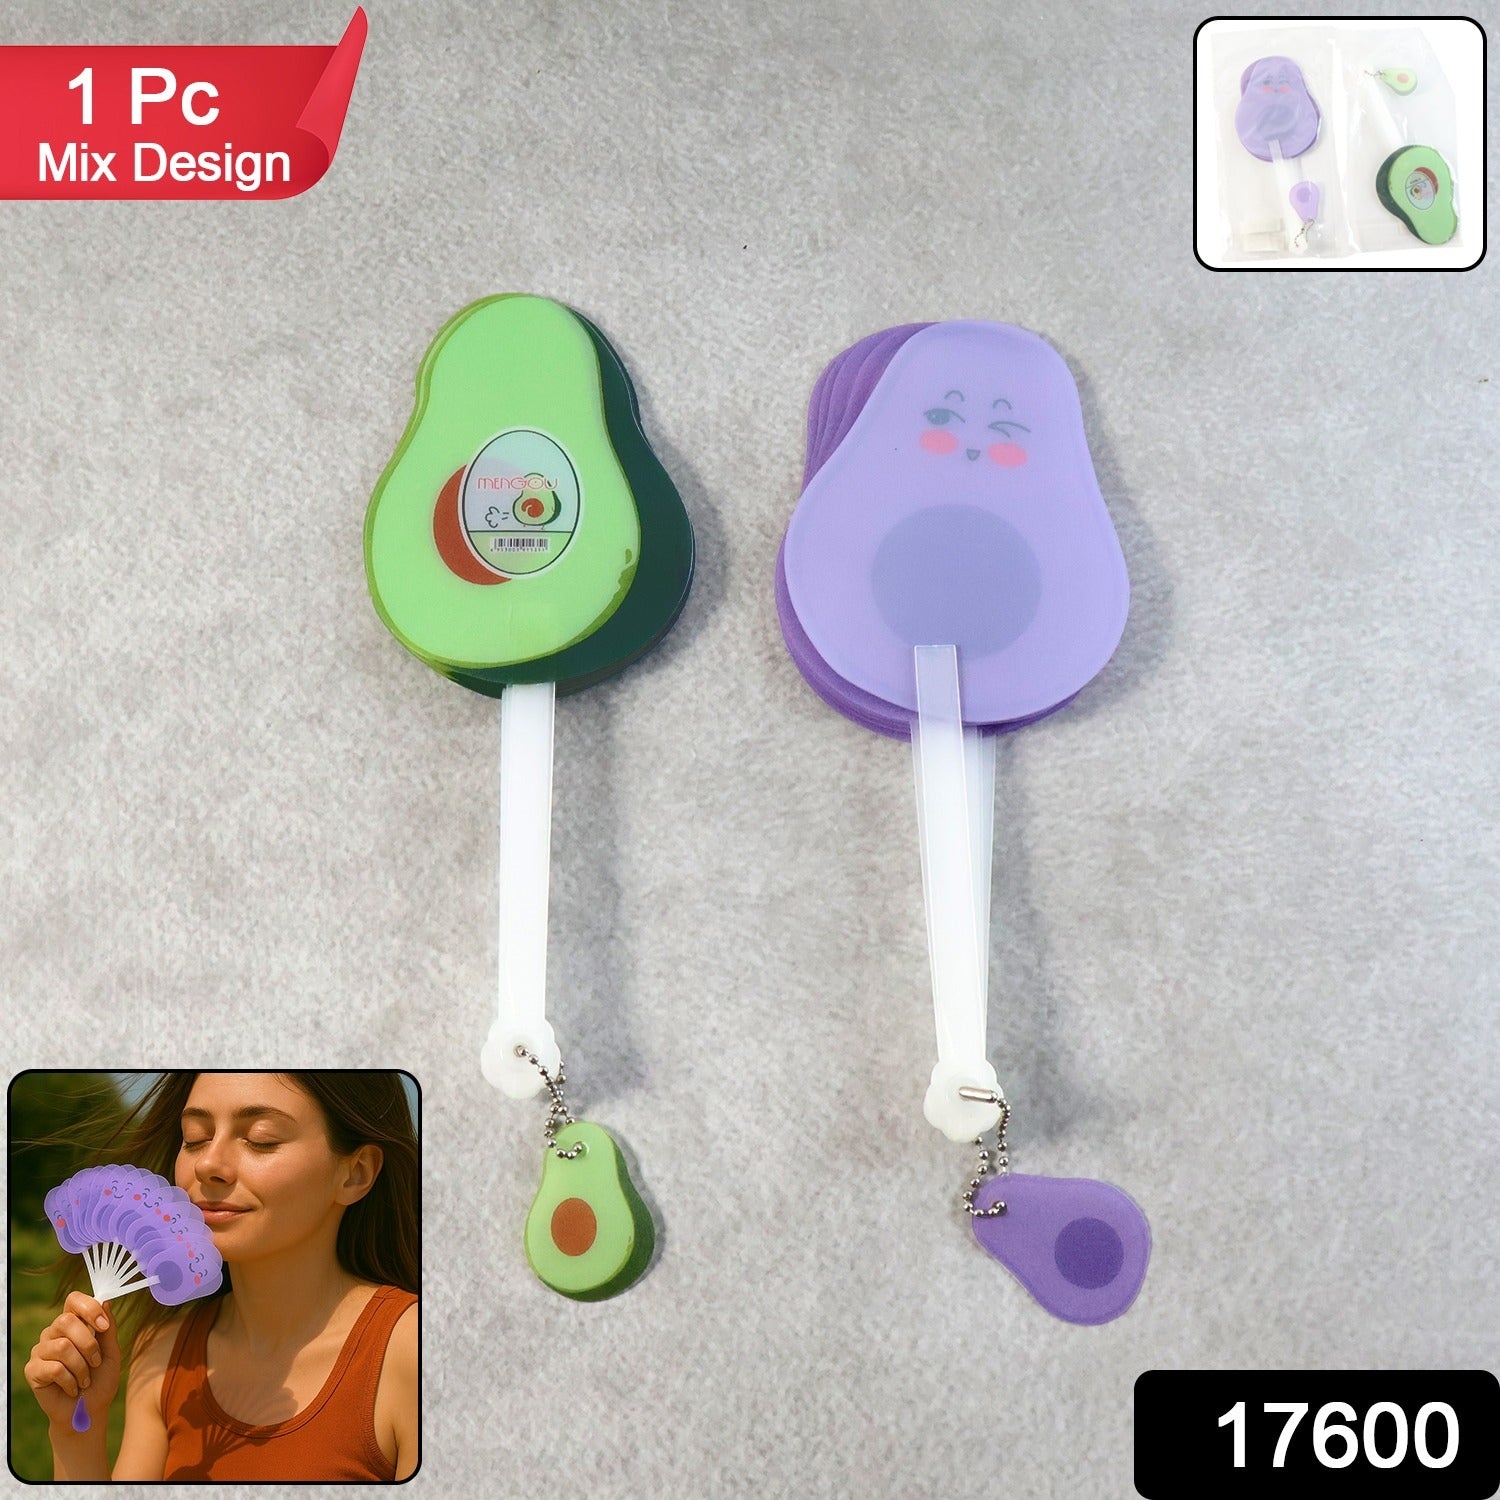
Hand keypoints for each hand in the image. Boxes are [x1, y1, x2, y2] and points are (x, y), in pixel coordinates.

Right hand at [23, 1292, 121, 1431]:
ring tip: (85, 1379)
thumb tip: (105, 1301)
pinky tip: (73, 1388)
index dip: (89, 1308)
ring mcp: (41, 1350)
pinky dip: (71, 1381)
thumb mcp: (111, 1352)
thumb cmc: (100, 1379)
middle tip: (96, 1362)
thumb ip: (108, 1328)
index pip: (74, 1300)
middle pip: (67, 1321)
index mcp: (74, 1323)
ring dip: (81, 1366)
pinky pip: (55, 1368)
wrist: (88, 1410)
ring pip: (63, 1346)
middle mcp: (54, 1332)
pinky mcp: (32, 1370)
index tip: (103, 1326)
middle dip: (89, 1343)